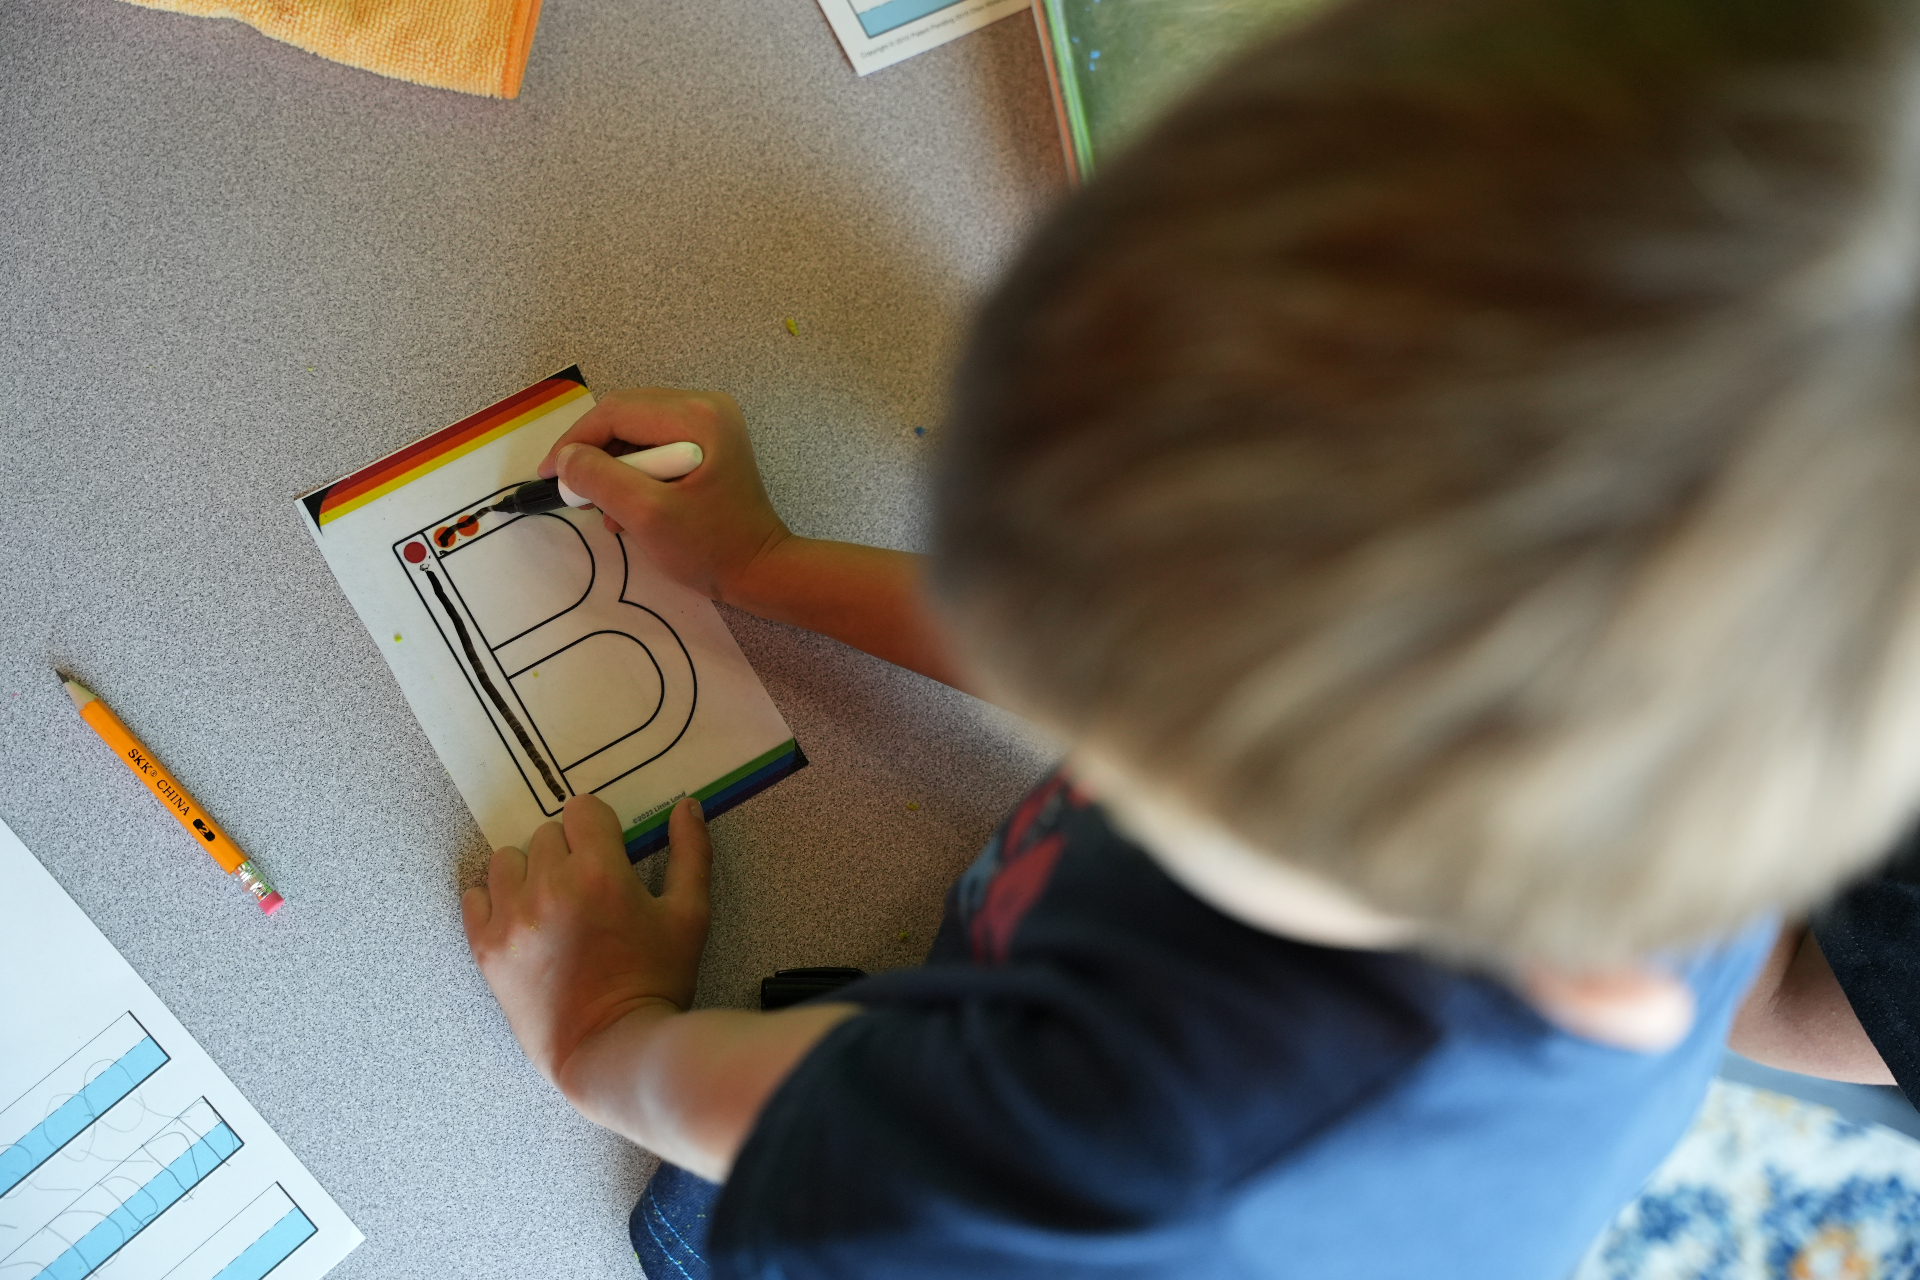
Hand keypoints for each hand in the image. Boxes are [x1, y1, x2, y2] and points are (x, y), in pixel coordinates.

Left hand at [461, 795, 711, 1089]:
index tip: (607, 853)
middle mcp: (549, 887)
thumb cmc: (656, 981)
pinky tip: (520, 920)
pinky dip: (494, 901)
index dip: (599, 829)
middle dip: (569, 854)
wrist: (612, 1048)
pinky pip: (474, 897)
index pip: (582, 810)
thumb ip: (690, 853)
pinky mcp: (487, 948)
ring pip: (507, 860)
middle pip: (546, 834)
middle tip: (587, 890)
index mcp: (599, 873)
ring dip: (529, 873)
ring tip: (551, 905)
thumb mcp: (689, 916)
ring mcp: (511, 919)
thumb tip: (685, 807)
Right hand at [539, 388, 790, 602]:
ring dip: (612, 468)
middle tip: (575, 494)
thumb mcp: (647, 516)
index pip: (615, 412)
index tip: (547, 475)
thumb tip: (566, 459)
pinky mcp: (708, 441)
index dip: (574, 441)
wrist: (761, 570)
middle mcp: (705, 406)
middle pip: (624, 416)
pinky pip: (653, 444)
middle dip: (593, 455)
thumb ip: (601, 479)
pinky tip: (629, 508)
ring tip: (605, 510)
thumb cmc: (709, 547)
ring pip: (635, 432)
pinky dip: (634, 472)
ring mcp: (709, 422)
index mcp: (696, 415)